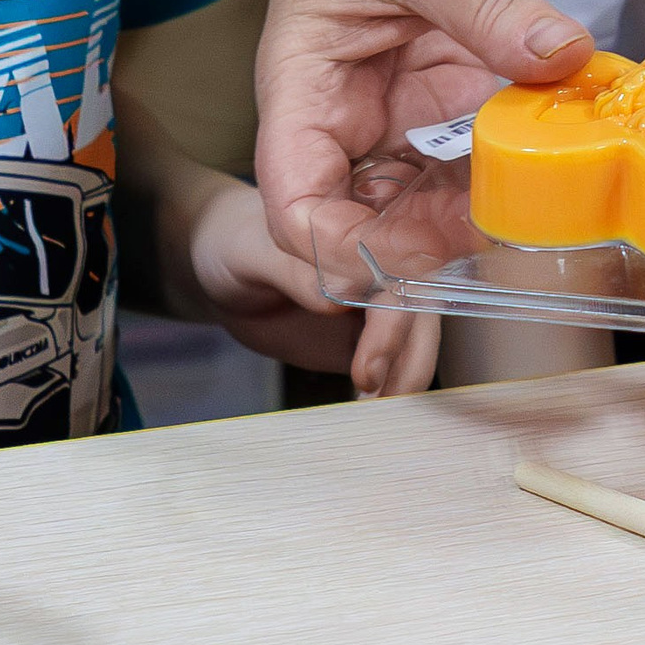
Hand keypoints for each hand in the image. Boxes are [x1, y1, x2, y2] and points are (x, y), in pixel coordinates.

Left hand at [176, 175, 438, 398]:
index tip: (369, 368)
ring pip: (414, 341)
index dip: (392, 324)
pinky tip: (368, 411)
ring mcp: (378, 302)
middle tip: (381, 403)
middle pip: (420, 312)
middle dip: (409, 362)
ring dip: (404, 381)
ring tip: (376, 416)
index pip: (397, 275)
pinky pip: (393, 363)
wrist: (224, 269)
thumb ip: (297, 272)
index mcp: (363, 227)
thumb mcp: (254, 254)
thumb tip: (340, 298)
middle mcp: (381, 263)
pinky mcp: (370, 337)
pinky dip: (390, 389)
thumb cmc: (236, 244)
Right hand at [254, 0, 591, 259]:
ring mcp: (396, 108)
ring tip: (544, 220)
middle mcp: (343, 112)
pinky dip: (512, 167)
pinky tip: (561, 167)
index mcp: (302, 85)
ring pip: (425, 198)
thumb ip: (494, 5)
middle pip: (366, 218)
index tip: (415, 265)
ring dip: (477, 217)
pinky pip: (474, 153)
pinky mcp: (443, 93)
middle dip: (427, 250)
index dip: (342, 251)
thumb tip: (564, 55)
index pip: (298, 201)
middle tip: (504, 247)